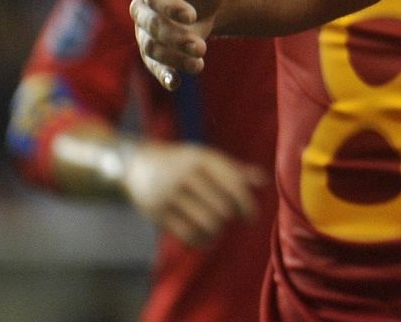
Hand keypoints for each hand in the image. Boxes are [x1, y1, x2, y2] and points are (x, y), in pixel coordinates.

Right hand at [122, 140, 266, 246]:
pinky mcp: (156, 212)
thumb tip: (264, 181)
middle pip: (221, 206)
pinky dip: (200, 241)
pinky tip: (206, 239)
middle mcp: (186, 174)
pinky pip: (186, 233)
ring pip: (205, 222)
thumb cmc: (182, 162)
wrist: (137, 163)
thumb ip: (235, 170)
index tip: (252, 218)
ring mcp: (169, 193)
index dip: (247, 204)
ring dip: (217, 231)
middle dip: (231, 217)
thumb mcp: (206, 158)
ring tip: (219, 229)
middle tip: (233, 220)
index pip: (233, 185)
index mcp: (202, 159)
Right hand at [132, 0, 229, 89]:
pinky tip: (175, 83)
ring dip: (174, 59)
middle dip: (175, 38)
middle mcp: (142, 8)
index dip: (170, 6)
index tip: (192, 15)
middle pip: (152, 26)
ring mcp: (146, 31)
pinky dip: (163, 74)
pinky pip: (153, 65)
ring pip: (152, 49)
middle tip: (201, 47)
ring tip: (199, 64)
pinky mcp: (155, 49)